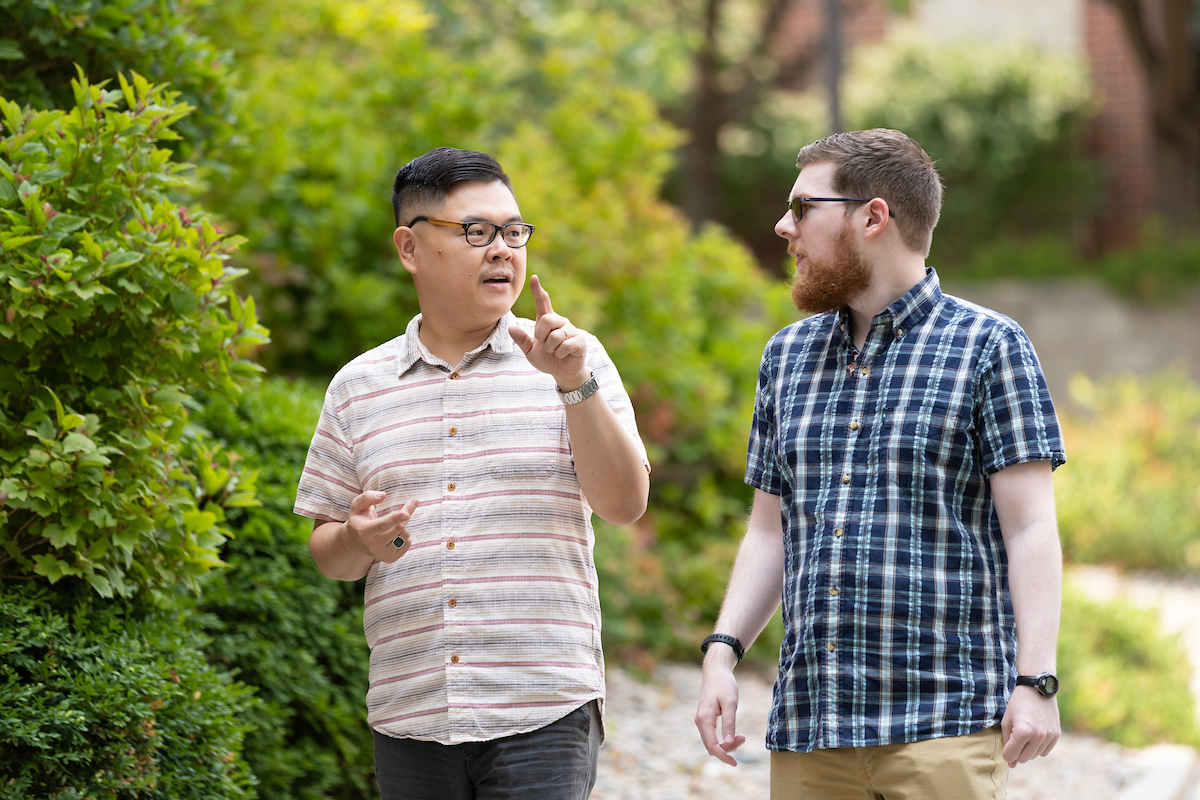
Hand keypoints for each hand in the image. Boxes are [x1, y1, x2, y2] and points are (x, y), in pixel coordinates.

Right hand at [345, 490, 418, 563]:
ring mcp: (381, 554)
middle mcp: (372, 546)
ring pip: (405, 536)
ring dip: (402, 527)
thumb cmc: (359, 520)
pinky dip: (404, 537)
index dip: (395, 519)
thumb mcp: (357, 506)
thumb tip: (383, 495)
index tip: (406, 514)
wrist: (355, 542)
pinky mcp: (390, 559)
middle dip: (402, 518)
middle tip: (399, 514)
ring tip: (391, 527)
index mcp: (364, 532)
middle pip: (398, 529)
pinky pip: (407, 544)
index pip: (382, 525)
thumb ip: (368, 497)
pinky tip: (393, 536)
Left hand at [508, 274, 589, 389]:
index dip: (537, 290)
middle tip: (545, 345)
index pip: (542, 302)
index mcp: (546, 321)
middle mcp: (560, 321)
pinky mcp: (579, 341)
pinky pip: (565, 345)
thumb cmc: (547, 358)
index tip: (534, 277)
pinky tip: (563, 355)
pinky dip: (560, 354)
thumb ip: (522, 340)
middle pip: (546, 320)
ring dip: (551, 348)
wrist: (562, 372)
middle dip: (541, 336)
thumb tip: (512, 328)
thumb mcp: (530, 351)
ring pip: (555, 336)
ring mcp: (571, 330)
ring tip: (555, 351)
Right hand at [695, 655, 747, 765]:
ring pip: (711, 742)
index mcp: (704, 719)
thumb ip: (729, 723)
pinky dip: (723, 739)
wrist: (716, 670)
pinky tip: (734, 735)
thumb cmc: (724, 684)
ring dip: (726, 744)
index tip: (736, 763)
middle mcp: (700, 721)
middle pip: (711, 746)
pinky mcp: (705, 718)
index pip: (712, 745)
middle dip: (727, 749)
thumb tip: (727, 744)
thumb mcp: (730, 703)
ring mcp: (701, 720)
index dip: (723, 756)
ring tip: (741, 736)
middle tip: (744, 738)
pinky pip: (712, 735)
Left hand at [1001, 685, 1059, 766]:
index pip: (1010, 756)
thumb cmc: (1018, 704)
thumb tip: (1011, 765)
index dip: (1006, 752)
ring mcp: (1048, 736)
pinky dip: (1038, 747)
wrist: (1037, 689)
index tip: (1006, 743)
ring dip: (1027, 749)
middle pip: (1022, 759)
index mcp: (1022, 732)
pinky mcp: (1056, 735)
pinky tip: (1034, 734)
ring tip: (1025, 732)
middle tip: (1015, 737)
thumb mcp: (1006, 721)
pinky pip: (1044, 752)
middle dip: (1016, 752)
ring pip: (1033, 756)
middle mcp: (1038, 736)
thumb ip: (1006, 742)